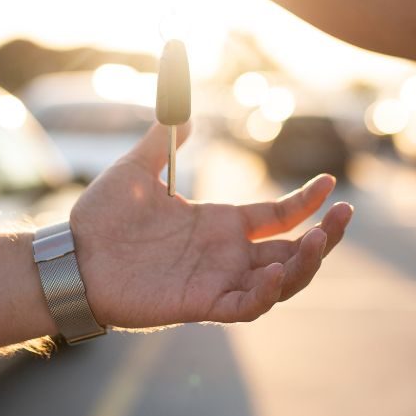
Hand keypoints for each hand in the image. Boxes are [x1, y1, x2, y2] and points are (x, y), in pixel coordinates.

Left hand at [70, 122, 352, 328]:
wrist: (70, 255)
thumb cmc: (101, 217)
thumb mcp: (137, 167)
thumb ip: (163, 138)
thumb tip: (182, 110)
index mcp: (219, 224)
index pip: (278, 216)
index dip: (307, 202)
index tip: (330, 182)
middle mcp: (225, 254)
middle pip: (292, 251)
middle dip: (325, 236)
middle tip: (344, 215)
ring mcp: (216, 280)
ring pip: (280, 281)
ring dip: (306, 264)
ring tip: (320, 240)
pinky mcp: (200, 304)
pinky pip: (246, 306)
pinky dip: (266, 292)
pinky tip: (274, 269)